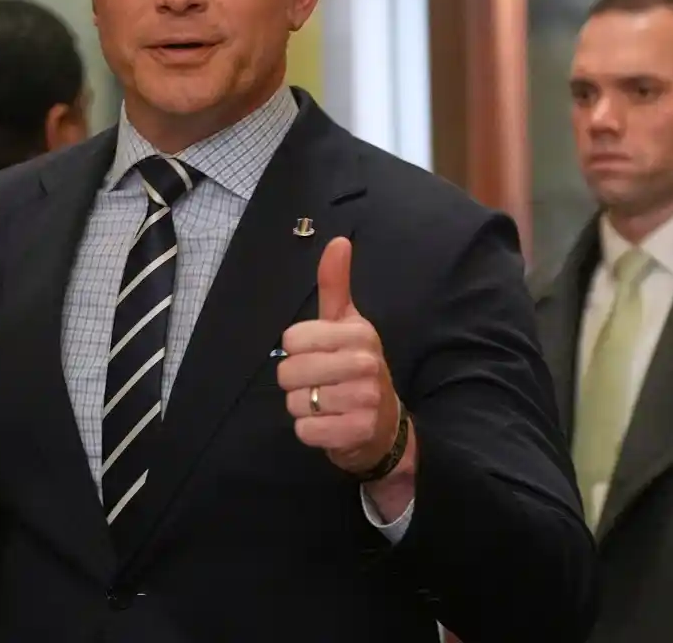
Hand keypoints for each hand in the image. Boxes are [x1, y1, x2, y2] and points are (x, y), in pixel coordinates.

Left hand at [279, 237, 402, 475]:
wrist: (383, 424)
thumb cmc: (356, 367)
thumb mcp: (348, 324)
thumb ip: (336, 284)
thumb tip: (338, 240)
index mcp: (359, 334)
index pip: (292, 339)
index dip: (297, 350)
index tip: (318, 355)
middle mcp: (365, 364)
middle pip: (289, 371)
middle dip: (296, 382)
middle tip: (319, 384)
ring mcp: (363, 399)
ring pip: (295, 403)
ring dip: (303, 408)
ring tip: (326, 405)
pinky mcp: (356, 431)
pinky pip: (305, 430)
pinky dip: (309, 431)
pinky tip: (329, 424)